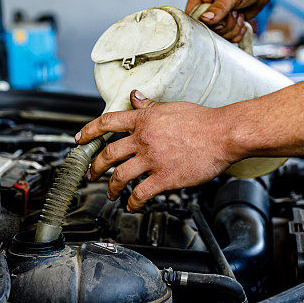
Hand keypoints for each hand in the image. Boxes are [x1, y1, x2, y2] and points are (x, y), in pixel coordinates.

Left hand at [75, 90, 238, 211]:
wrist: (223, 134)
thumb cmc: (202, 120)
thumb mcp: (171, 107)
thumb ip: (150, 106)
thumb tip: (136, 97)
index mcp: (144, 120)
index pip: (108, 123)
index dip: (89, 131)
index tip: (80, 138)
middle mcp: (143, 139)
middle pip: (108, 153)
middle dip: (96, 166)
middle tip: (91, 173)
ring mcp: (153, 159)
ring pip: (120, 176)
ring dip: (111, 187)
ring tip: (110, 193)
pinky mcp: (165, 178)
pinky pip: (140, 193)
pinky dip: (132, 202)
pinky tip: (131, 205)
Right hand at [185, 0, 274, 42]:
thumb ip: (219, 8)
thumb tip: (205, 20)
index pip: (192, 16)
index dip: (204, 23)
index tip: (219, 22)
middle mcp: (206, 6)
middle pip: (207, 28)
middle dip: (224, 26)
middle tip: (234, 13)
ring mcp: (218, 15)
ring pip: (219, 34)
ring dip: (232, 29)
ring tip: (239, 15)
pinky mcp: (228, 22)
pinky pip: (228, 36)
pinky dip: (237, 33)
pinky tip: (243, 21)